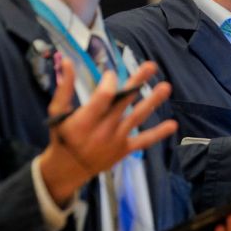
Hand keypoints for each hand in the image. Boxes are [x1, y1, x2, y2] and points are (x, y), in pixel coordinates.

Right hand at [39, 58, 176, 204]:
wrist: (68, 169)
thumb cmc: (63, 136)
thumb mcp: (57, 112)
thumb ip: (64, 87)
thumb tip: (68, 61)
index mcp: (84, 121)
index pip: (102, 98)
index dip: (109, 82)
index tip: (111, 74)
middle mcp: (102, 130)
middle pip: (122, 103)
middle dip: (137, 82)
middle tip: (151, 65)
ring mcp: (115, 140)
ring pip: (136, 118)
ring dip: (152, 102)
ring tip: (166, 86)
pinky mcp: (124, 149)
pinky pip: (143, 141)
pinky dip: (158, 134)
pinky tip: (173, 125)